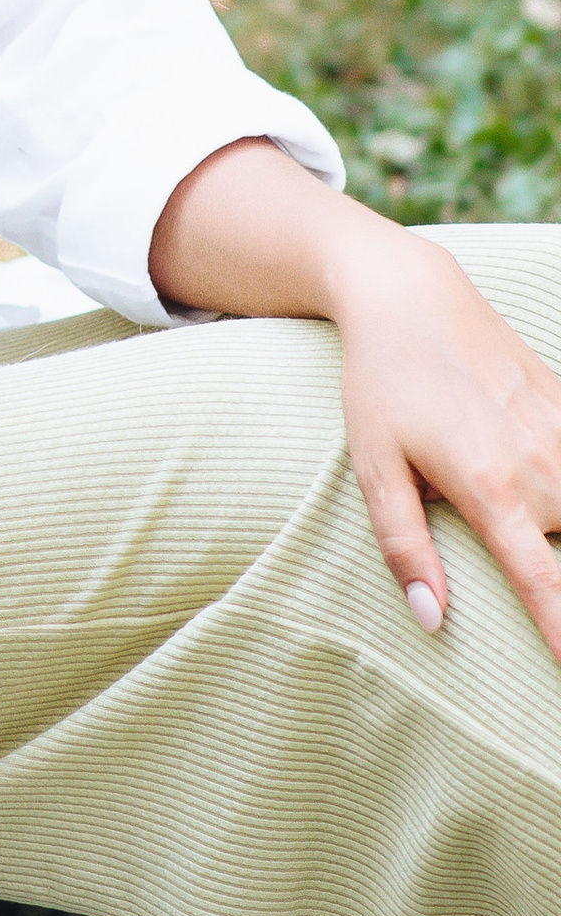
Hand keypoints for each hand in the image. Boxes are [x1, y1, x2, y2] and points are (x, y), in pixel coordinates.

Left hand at [150, 138, 560, 659]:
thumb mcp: (373, 466)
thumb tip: (430, 619)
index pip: (544, 581)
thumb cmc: (381, 384)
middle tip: (513, 560)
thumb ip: (403, 547)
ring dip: (559, 525)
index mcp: (489, 487)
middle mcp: (541, 463)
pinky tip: (546, 478)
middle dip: (556, 571)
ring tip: (518, 521)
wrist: (410, 296)